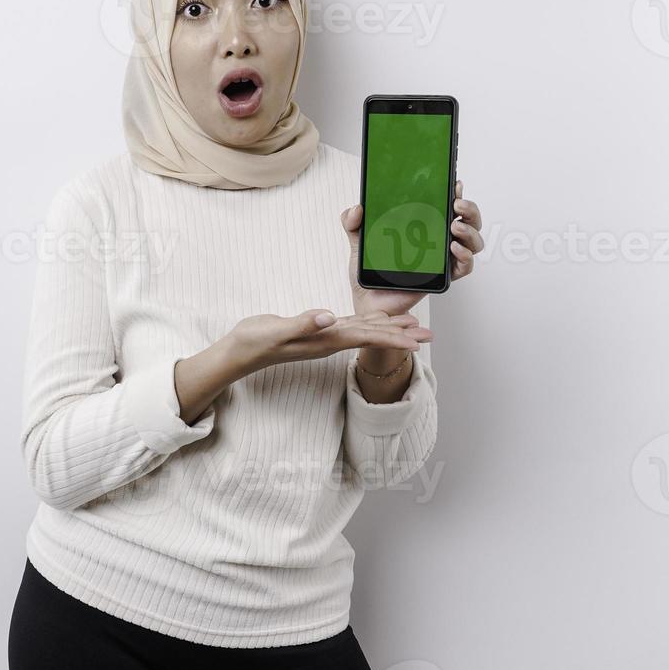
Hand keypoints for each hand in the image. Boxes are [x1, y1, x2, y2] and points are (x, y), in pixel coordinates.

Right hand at [224, 309, 432, 375]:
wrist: (239, 351)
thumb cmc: (254, 341)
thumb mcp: (276, 331)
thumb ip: (303, 324)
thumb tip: (329, 318)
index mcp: (325, 339)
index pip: (366, 338)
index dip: (393, 338)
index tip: (417, 342)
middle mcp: (329, 340)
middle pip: (373, 337)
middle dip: (401, 336)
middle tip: (430, 336)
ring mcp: (324, 337)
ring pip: (365, 332)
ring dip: (390, 330)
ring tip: (414, 329)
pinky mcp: (317, 330)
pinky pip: (351, 326)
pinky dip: (369, 322)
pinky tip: (378, 319)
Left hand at [341, 179, 483, 315]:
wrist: (367, 299)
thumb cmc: (369, 270)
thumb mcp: (358, 240)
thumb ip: (353, 221)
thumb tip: (357, 208)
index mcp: (424, 225)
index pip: (447, 204)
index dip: (456, 192)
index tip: (455, 183)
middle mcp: (438, 239)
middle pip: (468, 220)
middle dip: (470, 208)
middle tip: (457, 203)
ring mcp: (444, 258)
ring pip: (472, 241)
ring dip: (470, 231)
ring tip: (455, 226)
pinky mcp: (444, 277)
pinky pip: (465, 266)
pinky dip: (465, 256)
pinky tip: (455, 248)